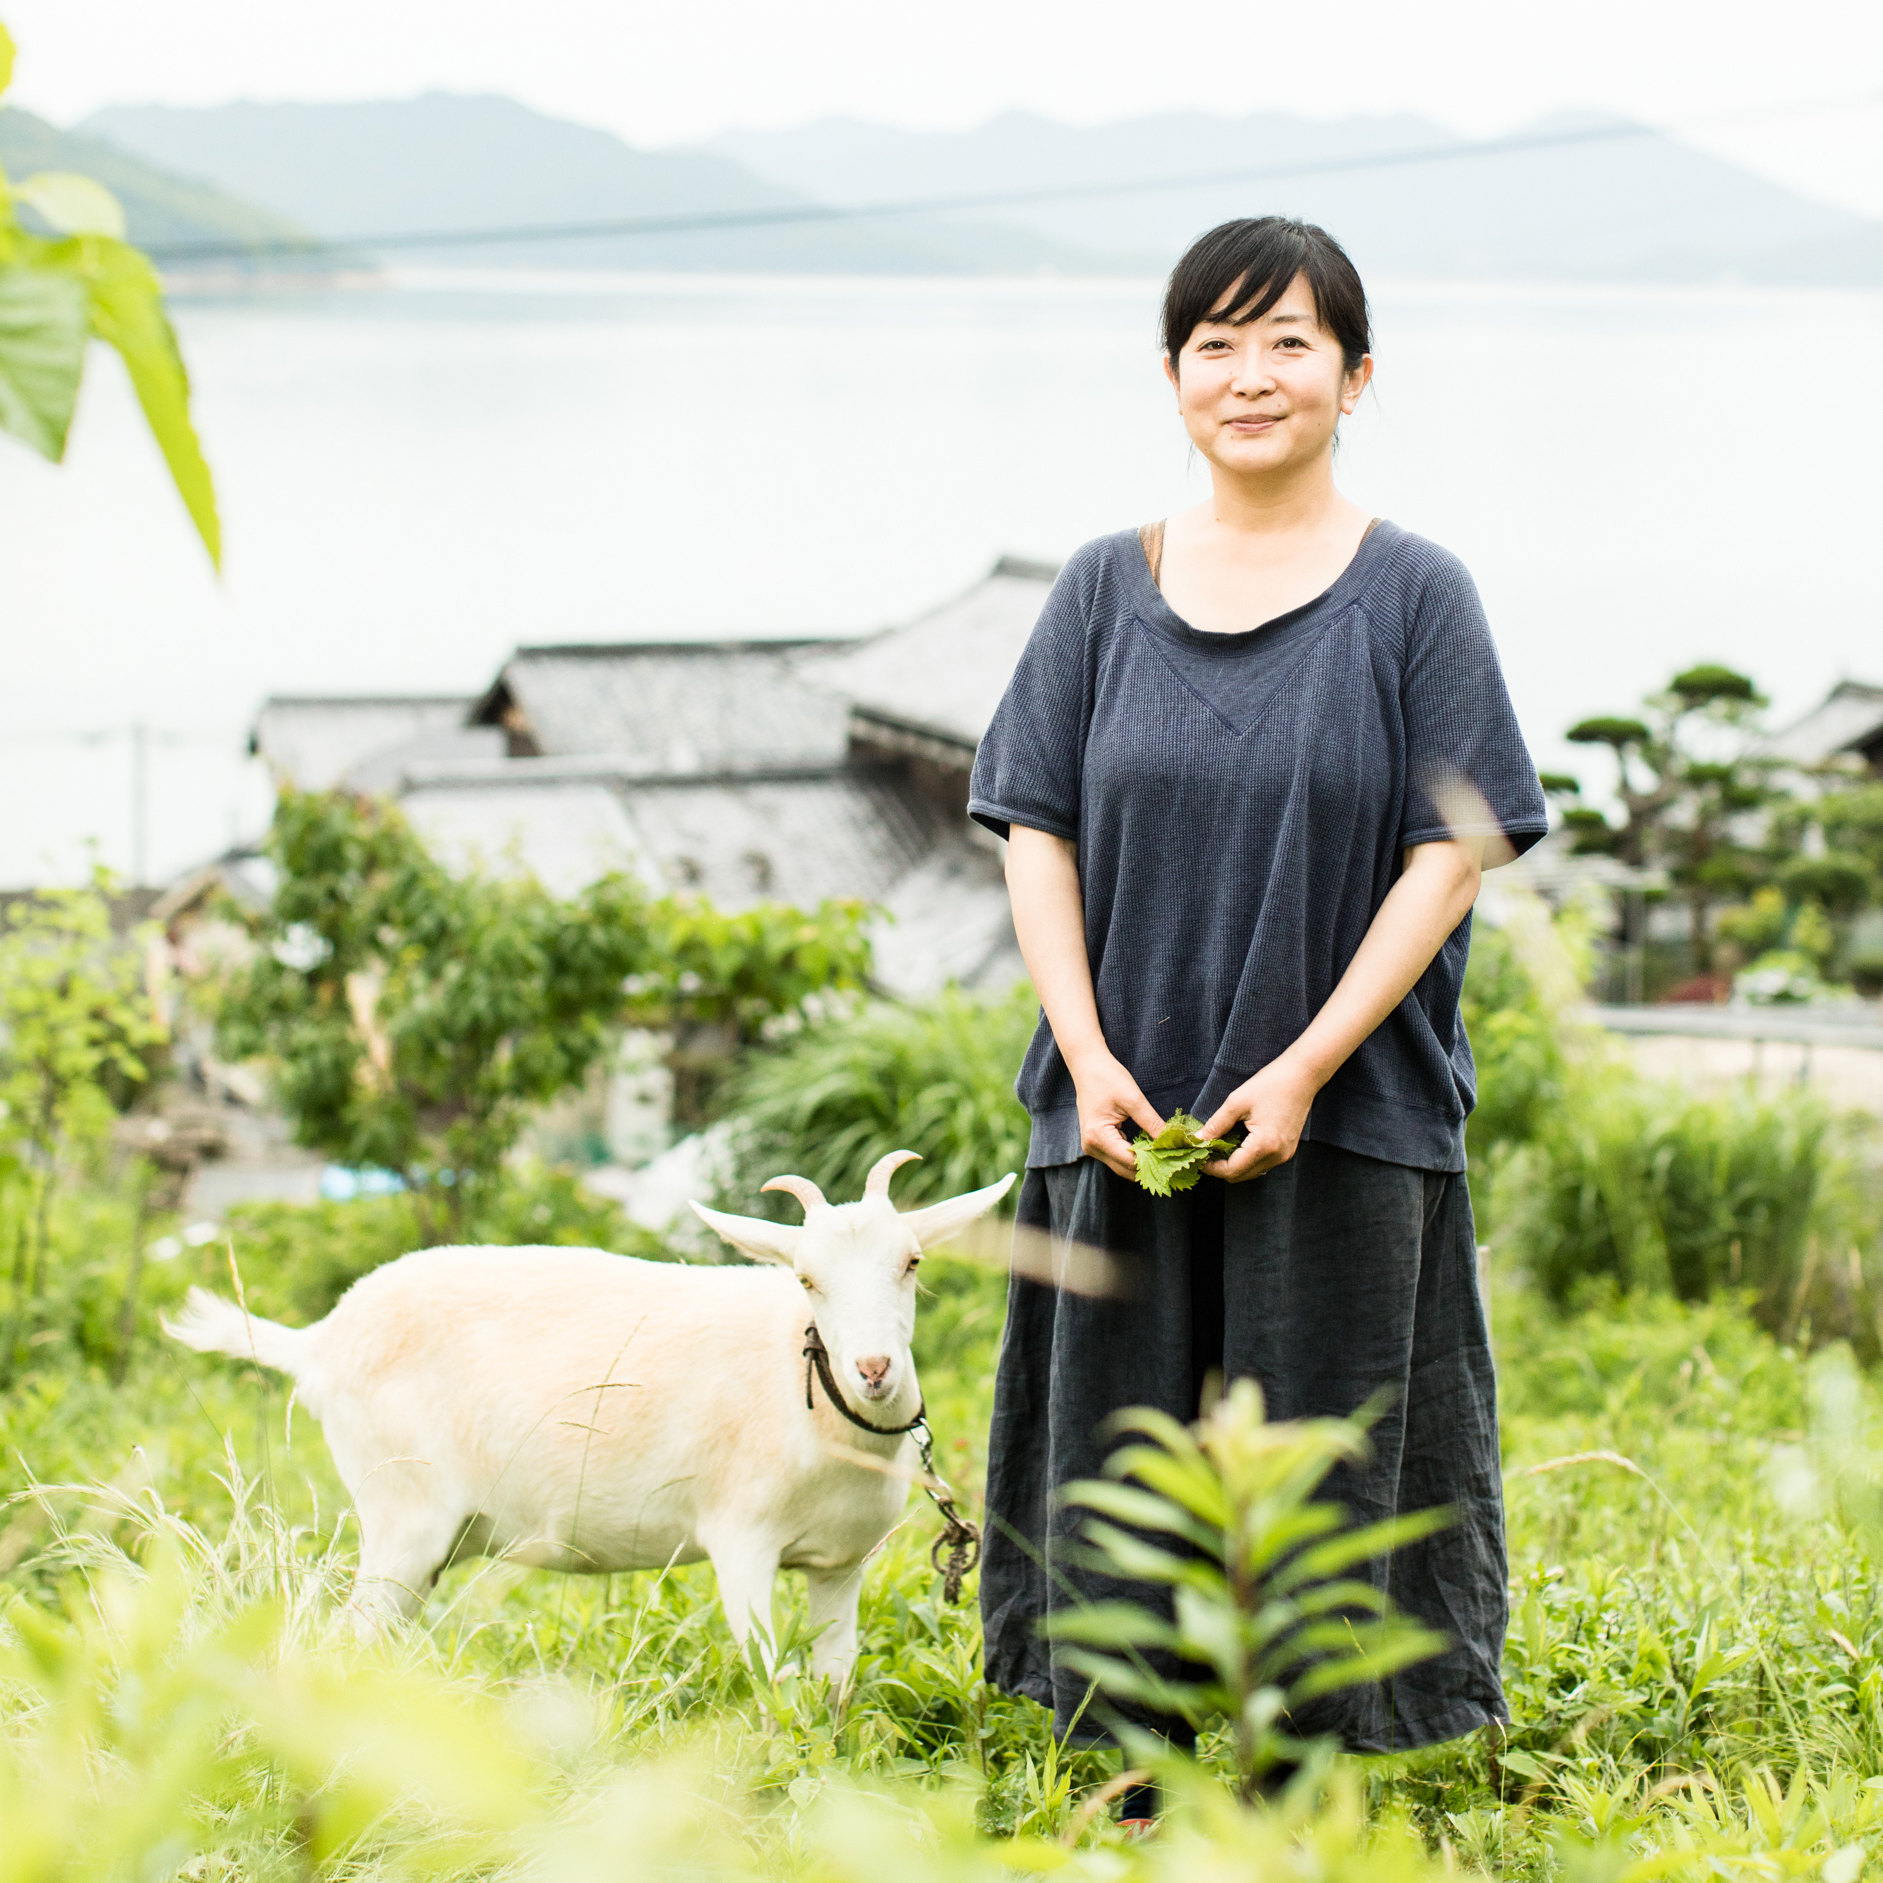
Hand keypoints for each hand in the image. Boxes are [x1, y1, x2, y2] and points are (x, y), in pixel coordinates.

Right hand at [1070, 1051, 1165, 1180]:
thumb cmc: (1108, 1078)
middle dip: (1149, 1167)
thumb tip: (1171, 1141)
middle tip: (1173, 1162)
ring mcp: (1092, 1146)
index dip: (1153, 1162)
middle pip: (1125, 1169)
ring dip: (1142, 1163)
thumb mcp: (1133, 1099)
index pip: (1130, 1161)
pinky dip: (1133, 1156)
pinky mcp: (1096, 1142)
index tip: (1175, 1158)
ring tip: (1164, 1156)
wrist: (1087, 1066)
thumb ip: (1152, 1123)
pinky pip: (1117, 1156)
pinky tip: (1150, 1149)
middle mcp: (1092, 1147)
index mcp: (1098, 1137)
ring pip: (1121, 1166)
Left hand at [1198, 1056, 1321, 1182]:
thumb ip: (1216, 1124)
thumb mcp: (1237, 1102)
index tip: (1197, 1156)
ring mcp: (1285, 1154)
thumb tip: (1197, 1140)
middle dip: (1221, 1168)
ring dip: (1234, 1165)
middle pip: (1242, 1176)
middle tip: (1205, 1152)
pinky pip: (1263, 1163)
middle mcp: (1277, 1156)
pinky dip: (1247, 1160)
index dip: (1211, 1168)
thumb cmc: (1270, 1084)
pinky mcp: (1288, 1149)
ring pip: (1253, 1172)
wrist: (1302, 1075)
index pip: (1232, 1170)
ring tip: (1218, 1148)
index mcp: (1264, 1146)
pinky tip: (1237, 1145)